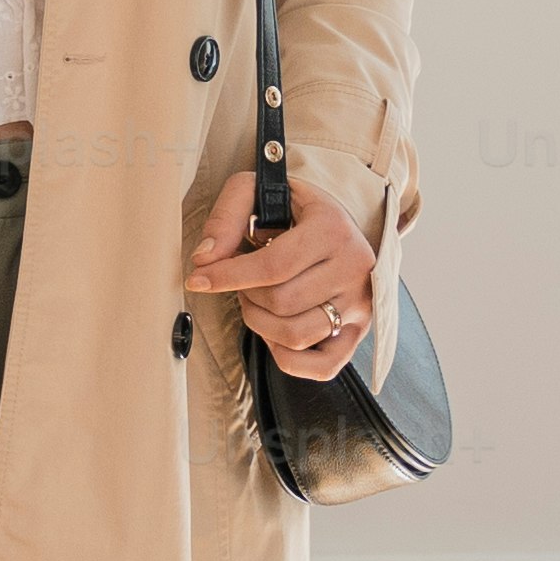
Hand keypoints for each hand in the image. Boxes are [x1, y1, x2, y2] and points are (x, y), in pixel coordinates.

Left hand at [186, 167, 381, 380]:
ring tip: (257, 302)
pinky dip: (287, 357)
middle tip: (242, 282)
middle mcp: (354, 267)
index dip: (227, 277)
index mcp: (332, 228)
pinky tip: (274, 332)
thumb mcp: (259, 193)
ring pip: (296, 336)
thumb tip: (205, 258)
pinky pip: (321, 367)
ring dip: (261, 324)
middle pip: (281, 303)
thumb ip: (227, 216)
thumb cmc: (293, 211)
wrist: (337, 224)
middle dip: (246, 296)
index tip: (198, 279)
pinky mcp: (359, 332)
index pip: (273, 266)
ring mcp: (360, 304)